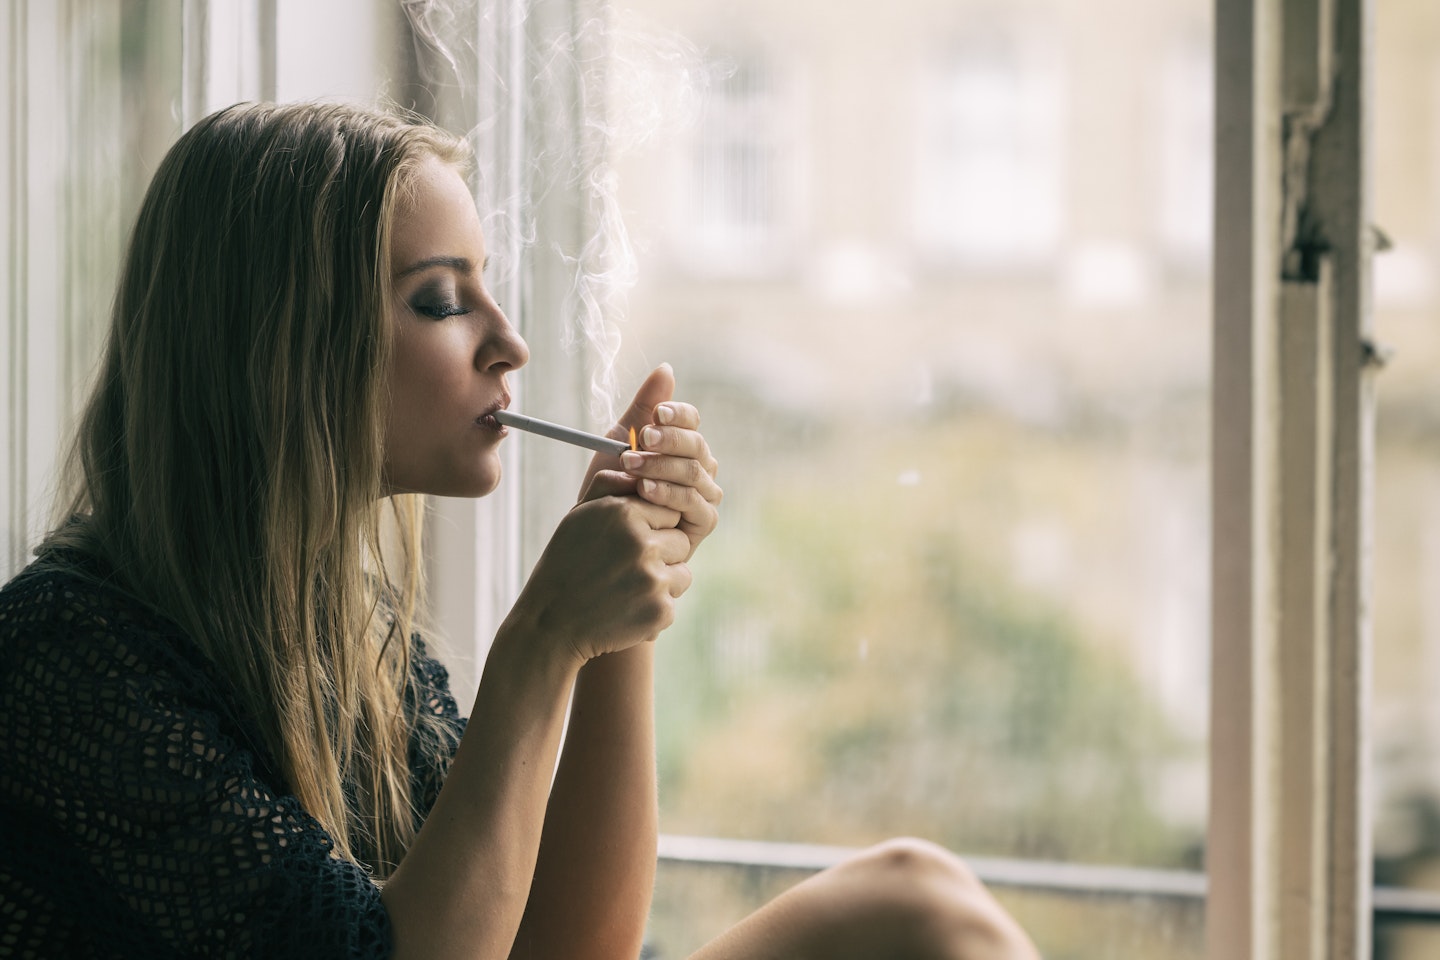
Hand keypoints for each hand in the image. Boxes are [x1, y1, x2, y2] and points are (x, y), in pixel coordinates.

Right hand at [506, 493, 691, 663]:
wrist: (551, 624)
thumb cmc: (565, 564)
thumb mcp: (579, 516)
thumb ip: (610, 485)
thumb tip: (637, 463)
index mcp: (624, 513)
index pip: (667, 511)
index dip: (650, 528)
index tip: (627, 542)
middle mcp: (643, 543)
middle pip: (681, 541)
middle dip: (661, 554)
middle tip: (626, 568)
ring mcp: (653, 579)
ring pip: (682, 573)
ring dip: (661, 582)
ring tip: (625, 589)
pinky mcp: (660, 610)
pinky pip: (672, 603)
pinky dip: (653, 609)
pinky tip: (624, 610)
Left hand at [581, 364, 721, 560]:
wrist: (600, 529)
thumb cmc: (613, 484)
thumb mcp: (621, 440)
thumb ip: (644, 406)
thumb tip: (666, 368)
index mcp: (684, 444)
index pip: (691, 421)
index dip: (677, 415)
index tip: (655, 414)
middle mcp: (701, 467)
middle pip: (696, 445)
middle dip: (667, 441)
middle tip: (640, 439)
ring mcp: (706, 494)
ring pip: (694, 472)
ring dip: (662, 467)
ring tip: (632, 465)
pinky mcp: (704, 522)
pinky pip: (694, 503)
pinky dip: (669, 495)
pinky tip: (645, 490)